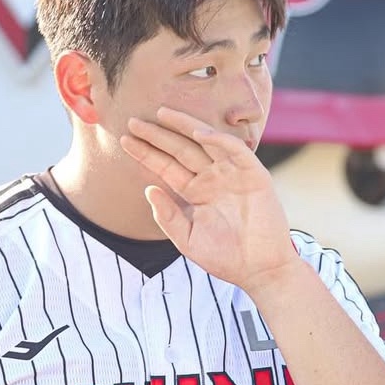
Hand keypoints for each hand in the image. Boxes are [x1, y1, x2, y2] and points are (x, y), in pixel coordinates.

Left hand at [120, 107, 296, 290]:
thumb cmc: (225, 258)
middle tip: (134, 121)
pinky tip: (198, 132)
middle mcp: (212, 178)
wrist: (259, 270)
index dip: (146, 153)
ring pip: (205, 142)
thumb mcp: (187, 239)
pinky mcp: (253, 175)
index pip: (166, 166)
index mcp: (195, 192)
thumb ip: (168, 216)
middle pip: (180, 149)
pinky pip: (235, 150)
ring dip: (185, 126)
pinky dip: (218, 140)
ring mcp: (232, 174)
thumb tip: (149, 189)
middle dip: (158, 134)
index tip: (125, 141)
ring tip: (162, 114)